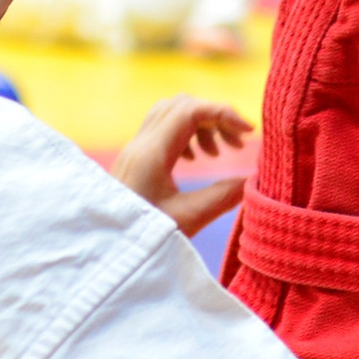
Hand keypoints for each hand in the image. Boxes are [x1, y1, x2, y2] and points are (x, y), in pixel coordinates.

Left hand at [111, 95, 254, 236]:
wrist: (104, 252)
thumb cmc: (143, 239)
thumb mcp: (188, 219)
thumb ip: (224, 196)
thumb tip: (254, 178)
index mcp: (152, 153)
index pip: (191, 110)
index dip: (224, 113)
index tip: (248, 133)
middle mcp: (140, 144)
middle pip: (182, 105)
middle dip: (214, 117)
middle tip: (236, 145)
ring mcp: (134, 151)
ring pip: (171, 114)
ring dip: (200, 125)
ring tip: (216, 154)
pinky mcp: (134, 161)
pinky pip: (162, 129)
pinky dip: (185, 134)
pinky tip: (194, 160)